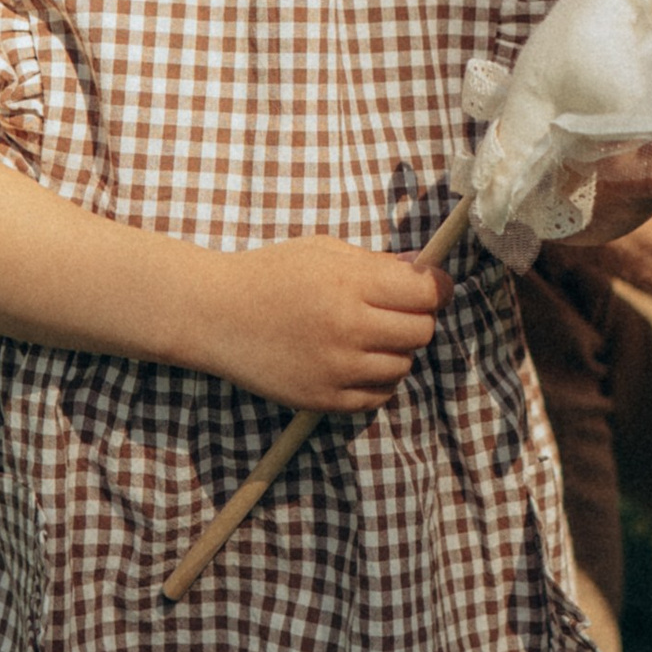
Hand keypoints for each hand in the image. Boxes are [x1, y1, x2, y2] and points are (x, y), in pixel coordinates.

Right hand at [208, 234, 453, 417]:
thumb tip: (423, 270)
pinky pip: (378, 396)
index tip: (431, 286)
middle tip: (396, 310)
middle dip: (417, 318)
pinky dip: (377, 380)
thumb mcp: (322, 252)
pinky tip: (357, 362)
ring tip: (368, 335)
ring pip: (403, 366)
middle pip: (421, 331)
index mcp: (350, 283)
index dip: (437, 287)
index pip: (427, 293)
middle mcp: (348, 328)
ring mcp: (337, 368)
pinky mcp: (323, 399)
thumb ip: (376, 263)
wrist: (214, 314)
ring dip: (396, 350)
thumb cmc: (269, 274)